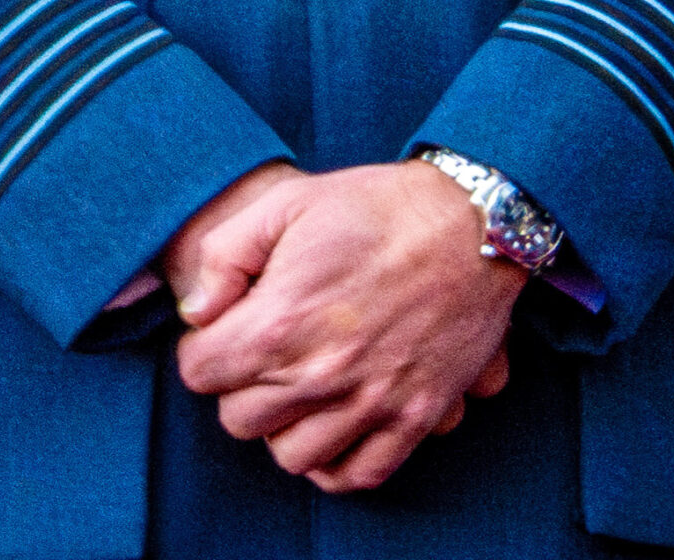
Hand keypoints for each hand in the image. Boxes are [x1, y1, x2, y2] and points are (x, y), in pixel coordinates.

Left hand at [170, 158, 523, 491]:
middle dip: (243, 384)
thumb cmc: (380, 205)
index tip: (232, 325)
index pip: (200, 372)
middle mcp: (322, 373)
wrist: (475, 218)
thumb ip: (224, 255)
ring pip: (290, 455)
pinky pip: (357, 473)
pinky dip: (337, 460)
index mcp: (282, 321)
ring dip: (287, 423)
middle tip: (269, 350)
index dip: (207, 345)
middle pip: (239, 420)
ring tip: (302, 384)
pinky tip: (335, 423)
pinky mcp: (415, 415)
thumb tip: (198, 312)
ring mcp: (371, 400)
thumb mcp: (290, 201)